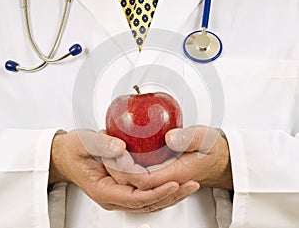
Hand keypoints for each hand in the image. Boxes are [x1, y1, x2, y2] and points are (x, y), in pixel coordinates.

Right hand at [49, 129, 199, 212]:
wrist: (66, 156)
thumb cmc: (74, 150)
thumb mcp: (84, 142)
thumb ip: (101, 144)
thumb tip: (120, 148)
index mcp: (104, 189)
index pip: (136, 197)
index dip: (156, 191)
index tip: (174, 182)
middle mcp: (113, 197)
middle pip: (147, 203)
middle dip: (171, 196)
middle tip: (192, 185)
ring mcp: (119, 195)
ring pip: (150, 202)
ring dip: (171, 195)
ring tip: (190, 186)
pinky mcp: (124, 189)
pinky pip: (146, 194)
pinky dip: (162, 190)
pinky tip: (176, 183)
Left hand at [105, 125, 232, 190]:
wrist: (217, 159)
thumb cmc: (212, 149)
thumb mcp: (204, 138)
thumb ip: (188, 139)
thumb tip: (169, 138)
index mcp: (176, 174)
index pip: (143, 180)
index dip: (126, 169)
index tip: (116, 152)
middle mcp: (166, 181)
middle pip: (133, 183)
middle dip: (116, 168)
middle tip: (105, 146)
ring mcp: (162, 179)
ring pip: (134, 181)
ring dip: (119, 167)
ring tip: (107, 146)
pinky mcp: (160, 174)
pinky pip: (140, 175)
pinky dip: (127, 165)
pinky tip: (121, 152)